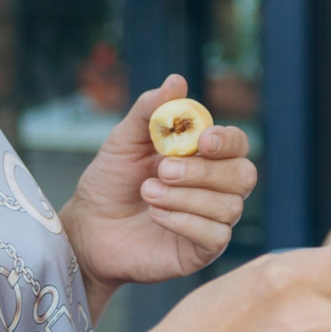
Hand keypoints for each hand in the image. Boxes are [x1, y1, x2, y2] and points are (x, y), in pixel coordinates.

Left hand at [62, 75, 256, 297]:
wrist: (87, 228)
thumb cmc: (109, 183)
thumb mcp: (124, 141)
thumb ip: (152, 111)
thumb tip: (177, 81)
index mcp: (205, 158)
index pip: (238, 145)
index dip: (227, 141)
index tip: (202, 140)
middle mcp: (217, 189)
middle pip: (243, 176)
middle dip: (204, 172)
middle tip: (163, 170)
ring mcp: (213, 221)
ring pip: (230, 207)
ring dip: (186, 198)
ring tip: (149, 193)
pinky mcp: (202, 251)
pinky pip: (216, 236)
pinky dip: (185, 222)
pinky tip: (157, 216)